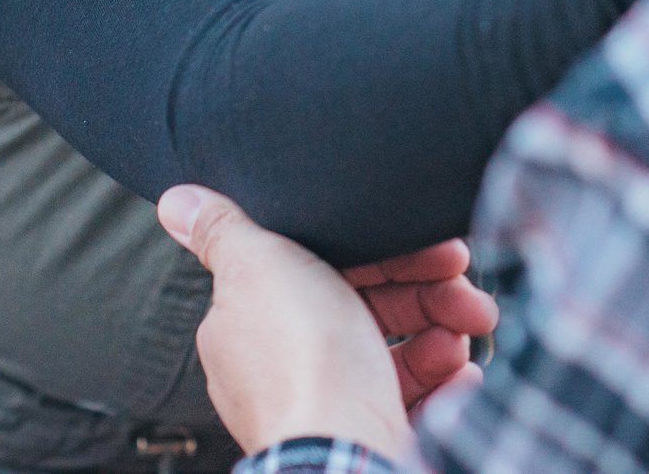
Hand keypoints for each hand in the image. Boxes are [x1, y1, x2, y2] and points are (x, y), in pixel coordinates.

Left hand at [157, 186, 488, 457]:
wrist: (346, 453)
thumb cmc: (302, 360)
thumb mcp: (258, 268)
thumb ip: (224, 230)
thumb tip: (176, 200)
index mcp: (255, 320)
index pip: (324, 267)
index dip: (383, 250)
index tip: (432, 243)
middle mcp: (287, 363)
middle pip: (368, 307)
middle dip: (426, 289)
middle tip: (465, 283)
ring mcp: (329, 402)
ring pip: (396, 350)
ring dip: (444, 330)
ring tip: (472, 328)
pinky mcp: (367, 431)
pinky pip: (414, 397)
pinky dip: (444, 380)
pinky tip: (463, 371)